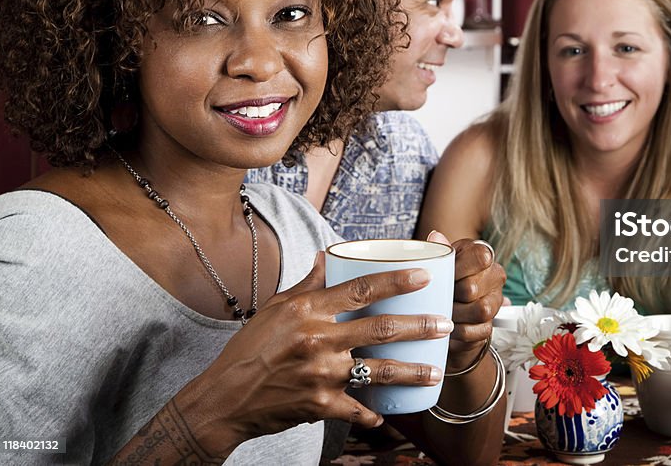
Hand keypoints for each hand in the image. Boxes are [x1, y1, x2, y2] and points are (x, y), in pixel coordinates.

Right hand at [180, 252, 452, 457]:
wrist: (225, 398)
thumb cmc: (250, 349)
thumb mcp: (275, 309)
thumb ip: (306, 285)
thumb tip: (326, 256)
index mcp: (308, 310)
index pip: (361, 288)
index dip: (396, 281)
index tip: (424, 276)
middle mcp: (318, 339)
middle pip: (381, 328)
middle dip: (419, 326)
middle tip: (445, 325)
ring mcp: (321, 374)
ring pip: (379, 370)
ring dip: (412, 371)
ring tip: (435, 372)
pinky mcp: (320, 405)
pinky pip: (357, 409)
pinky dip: (373, 413)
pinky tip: (386, 413)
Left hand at [427, 230, 505, 370]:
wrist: (449, 308)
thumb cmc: (444, 279)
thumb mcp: (441, 262)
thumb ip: (439, 250)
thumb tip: (434, 237)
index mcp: (483, 255)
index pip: (481, 257)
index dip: (459, 268)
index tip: (446, 274)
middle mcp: (494, 277)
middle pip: (472, 288)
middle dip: (451, 295)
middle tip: (439, 295)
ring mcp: (495, 302)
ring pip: (480, 310)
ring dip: (456, 313)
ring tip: (444, 311)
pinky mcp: (489, 327)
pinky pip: (475, 331)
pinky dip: (458, 331)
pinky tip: (449, 326)